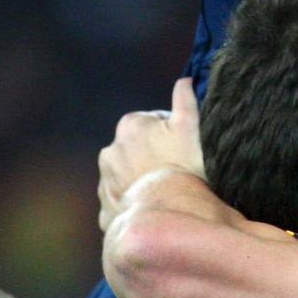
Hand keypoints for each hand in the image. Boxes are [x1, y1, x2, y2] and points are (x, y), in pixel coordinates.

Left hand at [98, 78, 204, 231]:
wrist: (169, 218)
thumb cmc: (185, 167)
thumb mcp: (191, 126)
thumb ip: (185, 99)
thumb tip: (184, 80)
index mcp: (130, 126)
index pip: (153, 123)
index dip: (172, 134)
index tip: (185, 148)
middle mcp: (110, 152)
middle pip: (138, 149)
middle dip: (154, 156)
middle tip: (178, 170)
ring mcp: (105, 184)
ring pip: (128, 176)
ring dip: (143, 180)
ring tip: (167, 192)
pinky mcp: (106, 212)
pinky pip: (123, 204)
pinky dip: (135, 205)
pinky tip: (155, 209)